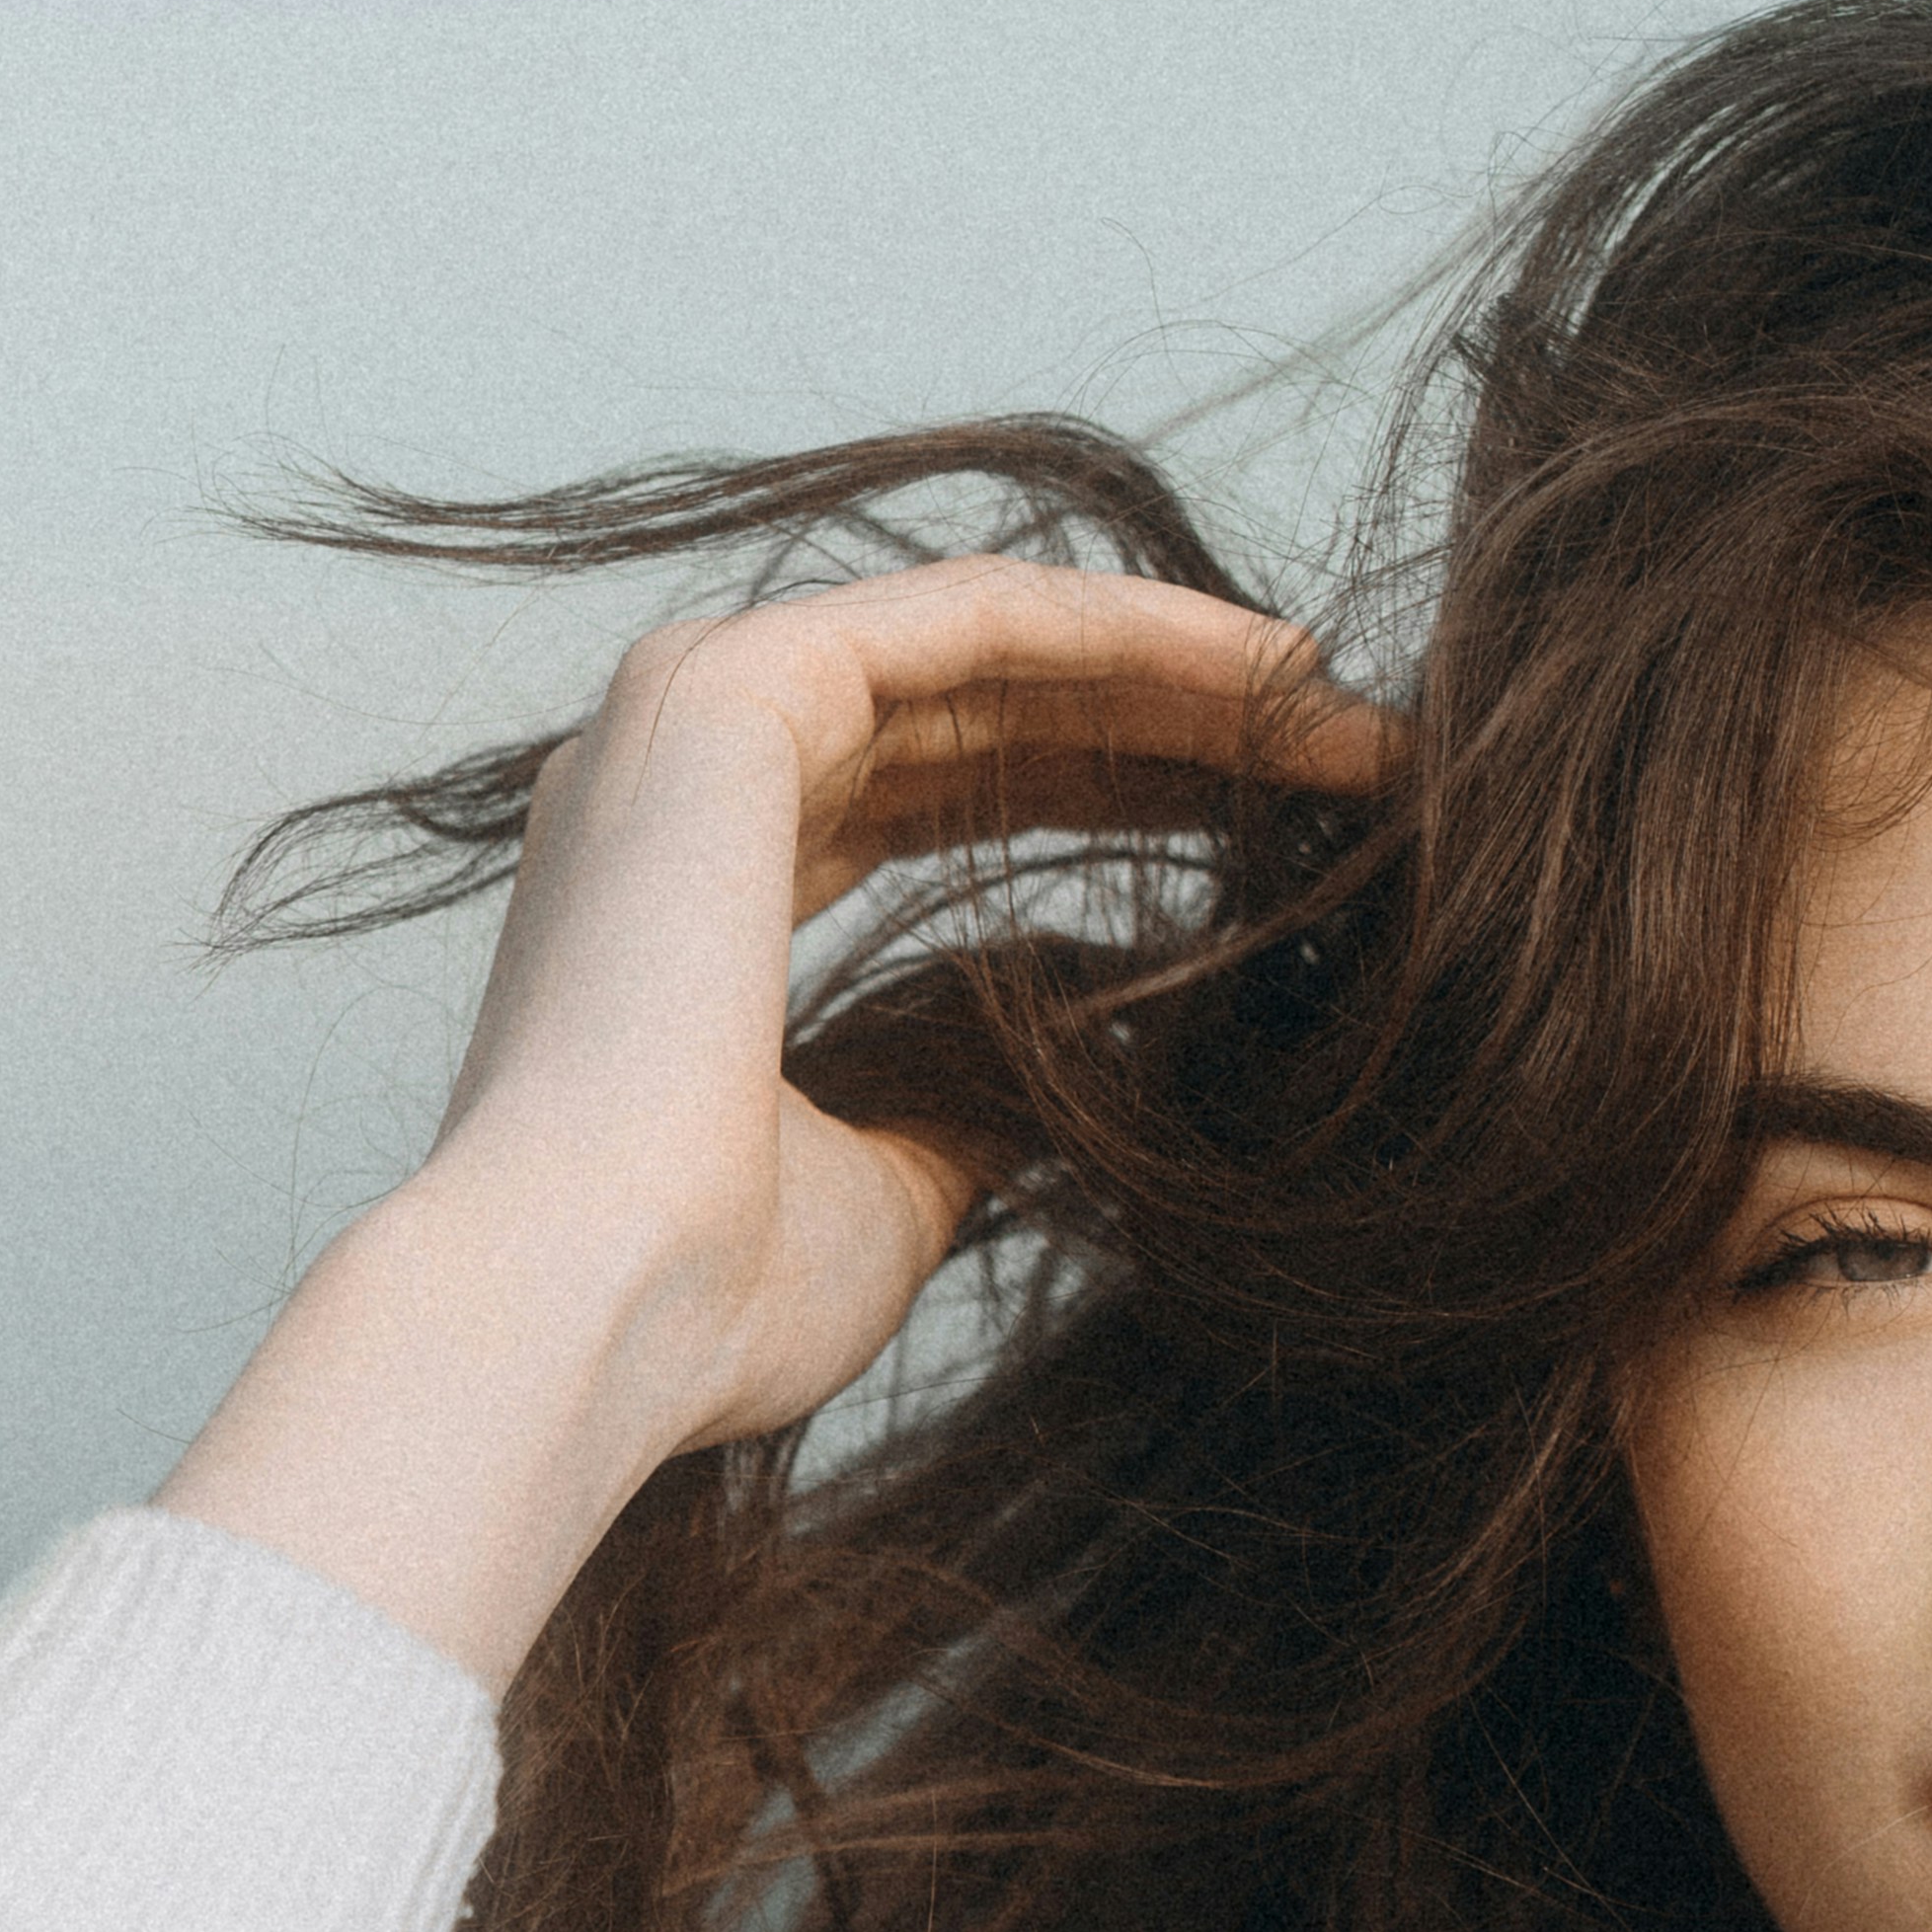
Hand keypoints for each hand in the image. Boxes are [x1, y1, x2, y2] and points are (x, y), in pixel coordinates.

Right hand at [430, 559, 1386, 1442]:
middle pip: (976, 708)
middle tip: (1345, 767)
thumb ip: (970, 1112)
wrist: (586, 1315)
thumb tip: (1072, 1106)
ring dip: (1174, 673)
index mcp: (690, 881)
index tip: (1276, 831)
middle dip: (1167, 727)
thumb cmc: (706, 1304)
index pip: (936, 792)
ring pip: (988, 645)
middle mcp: (675, 770)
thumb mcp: (886, 1197)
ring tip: (1340, 721)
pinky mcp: (732, 687)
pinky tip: (1272, 672)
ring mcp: (691, 711)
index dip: (1114, 795)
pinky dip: (1131, 634)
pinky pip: (981, 617)